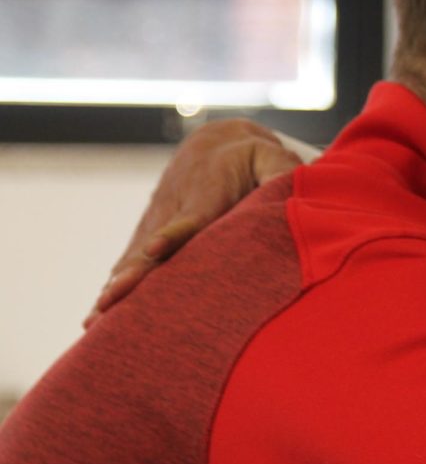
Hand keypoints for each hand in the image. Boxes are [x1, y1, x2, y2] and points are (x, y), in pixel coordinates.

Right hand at [86, 118, 302, 326]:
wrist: (214, 145)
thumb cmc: (250, 156)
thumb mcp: (269, 155)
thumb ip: (280, 170)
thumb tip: (291, 184)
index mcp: (206, 194)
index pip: (190, 218)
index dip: (173, 234)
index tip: (154, 249)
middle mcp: (174, 210)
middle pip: (150, 245)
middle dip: (133, 272)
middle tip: (112, 298)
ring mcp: (157, 222)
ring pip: (134, 258)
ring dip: (117, 286)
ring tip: (96, 319)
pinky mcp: (149, 233)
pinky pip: (130, 262)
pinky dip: (116, 286)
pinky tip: (98, 316)